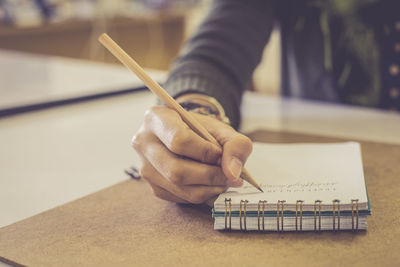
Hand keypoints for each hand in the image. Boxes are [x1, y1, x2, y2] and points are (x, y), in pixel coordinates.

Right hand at [132, 106, 252, 203]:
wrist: (186, 137)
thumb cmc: (201, 131)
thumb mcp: (221, 129)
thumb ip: (236, 144)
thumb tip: (233, 173)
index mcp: (156, 118)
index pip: (178, 140)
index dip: (204, 151)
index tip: (220, 154)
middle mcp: (143, 142)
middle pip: (176, 169)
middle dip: (209, 175)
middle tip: (230, 176)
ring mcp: (145, 167)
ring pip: (178, 186)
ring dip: (208, 188)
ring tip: (224, 180)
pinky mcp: (153, 186)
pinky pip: (179, 197)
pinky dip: (201, 194)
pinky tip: (210, 184)